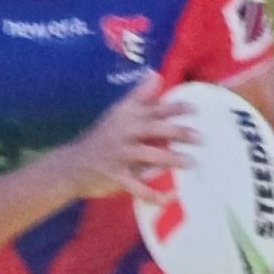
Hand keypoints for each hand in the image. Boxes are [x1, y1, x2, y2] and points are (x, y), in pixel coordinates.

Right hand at [60, 73, 197, 206]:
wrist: (72, 165)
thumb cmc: (102, 137)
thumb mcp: (118, 113)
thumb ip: (139, 96)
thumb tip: (156, 73)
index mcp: (126, 116)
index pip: (153, 108)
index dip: (175, 108)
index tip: (195, 109)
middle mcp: (123, 132)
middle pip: (154, 129)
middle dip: (178, 132)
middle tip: (200, 137)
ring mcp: (119, 154)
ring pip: (149, 155)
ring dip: (171, 159)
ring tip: (191, 162)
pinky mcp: (115, 176)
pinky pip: (137, 186)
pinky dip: (152, 194)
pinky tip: (168, 199)